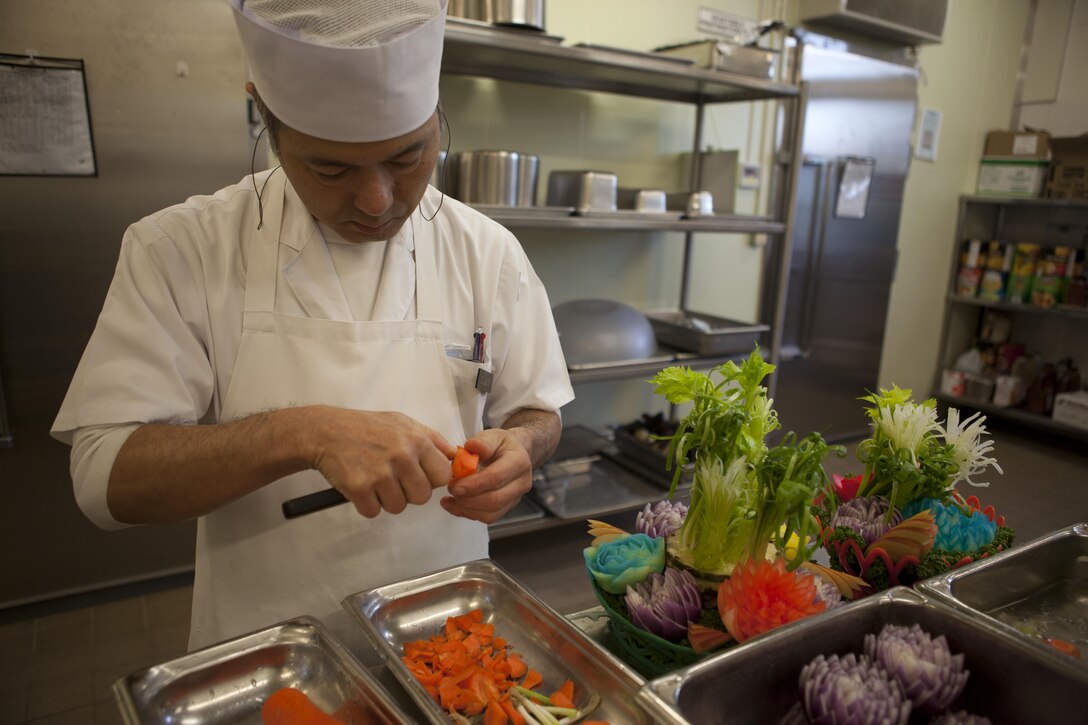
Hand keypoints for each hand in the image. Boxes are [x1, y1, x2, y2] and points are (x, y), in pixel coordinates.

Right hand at [306, 407, 456, 517]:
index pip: (442, 476)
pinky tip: (360, 486)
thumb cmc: (367, 427)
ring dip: (387, 499)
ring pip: (398, 507)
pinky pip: (372, 511)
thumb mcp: (404, 423)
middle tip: (394, 480)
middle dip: (409, 493)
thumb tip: (456, 457)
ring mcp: (380, 473)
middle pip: (422, 497)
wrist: (326, 431)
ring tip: (375, 480)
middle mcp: (402, 456)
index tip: (419, 477)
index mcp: (417, 441)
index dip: (431, 480)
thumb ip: (432, 440)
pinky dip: (366, 504)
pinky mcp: (359, 488)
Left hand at [440, 428, 532, 524]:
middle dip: (468, 499)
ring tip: (452, 496)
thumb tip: (471, 447)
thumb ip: (482, 441)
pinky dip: (467, 513)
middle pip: (494, 500)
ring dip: (467, 509)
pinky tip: (454, 504)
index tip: (454, 485)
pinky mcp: (506, 508)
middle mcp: (522, 483)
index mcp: (519, 462)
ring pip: (490, 514)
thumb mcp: (492, 435)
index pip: (496, 477)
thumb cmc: (500, 445)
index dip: (473, 484)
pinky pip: (487, 518)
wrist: (512, 454)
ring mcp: (515, 498)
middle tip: (451, 489)